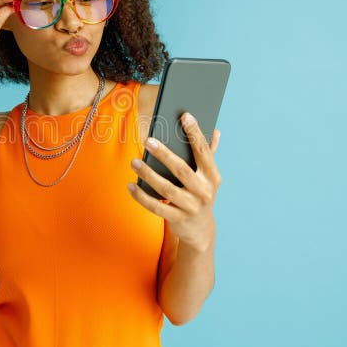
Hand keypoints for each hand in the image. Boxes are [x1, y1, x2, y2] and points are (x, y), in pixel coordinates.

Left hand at [127, 113, 221, 252]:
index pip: (204, 152)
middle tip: (148, 140)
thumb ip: (209, 154)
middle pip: (182, 170)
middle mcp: (204, 192)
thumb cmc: (200, 194)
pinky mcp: (177, 219)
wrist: (201, 230)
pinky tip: (131, 185)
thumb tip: (215, 131)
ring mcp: (191, 207)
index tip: (185, 116)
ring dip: (148, 174)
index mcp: (212, 177)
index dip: (195, 133)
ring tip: (134, 162)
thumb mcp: (208, 177)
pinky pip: (156, 207)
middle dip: (164, 154)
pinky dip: (142, 196)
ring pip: (166, 189)